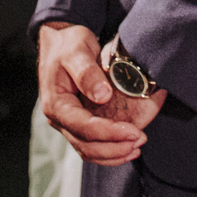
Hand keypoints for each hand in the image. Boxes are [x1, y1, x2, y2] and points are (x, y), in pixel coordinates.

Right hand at [38, 23, 165, 164]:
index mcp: (56, 104)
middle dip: (115, 148)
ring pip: (88, 150)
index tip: (134, 132)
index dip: (110, 133)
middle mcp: (59, 119)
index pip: (84, 127)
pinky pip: (90, 145)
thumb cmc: (68, 44)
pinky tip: (127, 147)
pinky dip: (108, 151)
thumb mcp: (76, 51)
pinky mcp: (76, 122)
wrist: (60, 41)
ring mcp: (67, 123)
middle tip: (140, 140)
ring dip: (113, 154)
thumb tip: (102, 96)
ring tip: (137, 147)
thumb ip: (87, 73)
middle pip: (86, 145)